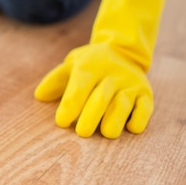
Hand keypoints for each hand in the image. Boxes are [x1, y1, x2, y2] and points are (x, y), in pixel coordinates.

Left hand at [35, 0, 166, 137]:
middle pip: (101, 98)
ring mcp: (130, 84)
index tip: (61, 122)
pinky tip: (131, 128)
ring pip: (123, 104)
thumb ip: (55, 79)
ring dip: (115, 120)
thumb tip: (40, 96)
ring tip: (106, 133)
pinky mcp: (146, 94)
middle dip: (91, 116)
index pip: (79, 87)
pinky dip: (139, 119)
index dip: (70, 105)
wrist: (124, 51)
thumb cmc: (90, 64)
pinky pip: (145, 108)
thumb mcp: (72, 64)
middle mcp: (112, 75)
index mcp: (91, 67)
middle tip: (81, 133)